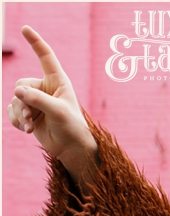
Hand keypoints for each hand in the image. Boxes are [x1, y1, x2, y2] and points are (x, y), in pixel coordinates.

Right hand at [6, 25, 96, 180]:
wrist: (71, 148)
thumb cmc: (72, 128)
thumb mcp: (58, 112)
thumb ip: (38, 100)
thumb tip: (16, 91)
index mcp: (58, 81)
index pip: (46, 57)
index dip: (36, 42)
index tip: (25, 28)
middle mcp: (45, 88)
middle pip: (22, 84)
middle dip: (24, 102)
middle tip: (31, 117)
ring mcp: (36, 100)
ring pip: (15, 99)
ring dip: (20, 114)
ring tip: (30, 126)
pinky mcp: (29, 112)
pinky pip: (12, 110)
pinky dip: (16, 120)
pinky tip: (26, 129)